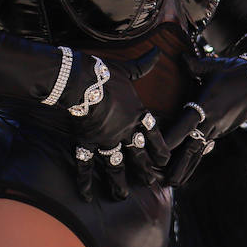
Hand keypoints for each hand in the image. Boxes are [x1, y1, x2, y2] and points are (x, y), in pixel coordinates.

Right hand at [63, 50, 169, 200]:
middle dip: (145, 170)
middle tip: (150, 182)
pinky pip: (87, 164)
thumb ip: (143, 65)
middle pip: (139, 154)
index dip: (160, 147)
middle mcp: (125, 130)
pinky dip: (86, 180)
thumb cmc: (104, 74)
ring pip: (117, 164)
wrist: (80, 81)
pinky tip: (87, 194)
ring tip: (123, 194)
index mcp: (137, 113)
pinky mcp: (88, 142)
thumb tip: (157, 51)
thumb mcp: (127, 69)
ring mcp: (107, 138)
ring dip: (120, 181)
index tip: (165, 160)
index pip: (153, 133)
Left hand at [159, 53, 246, 185]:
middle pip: (192, 146)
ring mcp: (218, 128)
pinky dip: (195, 159)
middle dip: (178, 165)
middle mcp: (212, 121)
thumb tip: (180, 57)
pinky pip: (206, 146)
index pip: (186, 124)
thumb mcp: (214, 65)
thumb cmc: (233, 70)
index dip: (173, 138)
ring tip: (173, 183)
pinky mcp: (222, 131)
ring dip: (186, 167)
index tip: (159, 151)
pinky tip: (186, 170)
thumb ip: (196, 65)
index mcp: (207, 104)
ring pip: (199, 151)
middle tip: (165, 182)